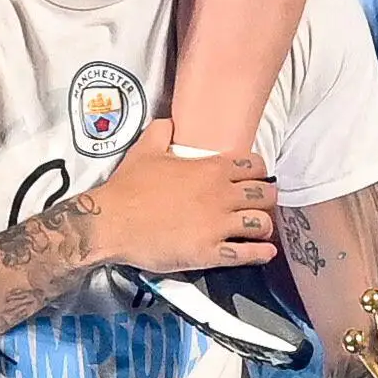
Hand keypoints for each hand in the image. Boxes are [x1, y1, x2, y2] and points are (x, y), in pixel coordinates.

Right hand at [79, 124, 276, 275]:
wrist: (111, 222)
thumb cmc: (128, 188)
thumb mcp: (144, 150)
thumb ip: (161, 132)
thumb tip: (169, 123)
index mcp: (210, 169)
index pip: (255, 166)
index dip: (259, 172)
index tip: (256, 178)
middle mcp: (220, 195)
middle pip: (265, 194)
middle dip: (267, 198)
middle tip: (261, 204)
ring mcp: (217, 225)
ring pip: (261, 223)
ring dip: (264, 225)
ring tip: (261, 228)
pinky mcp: (210, 252)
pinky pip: (247, 254)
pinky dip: (260, 254)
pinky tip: (264, 253)